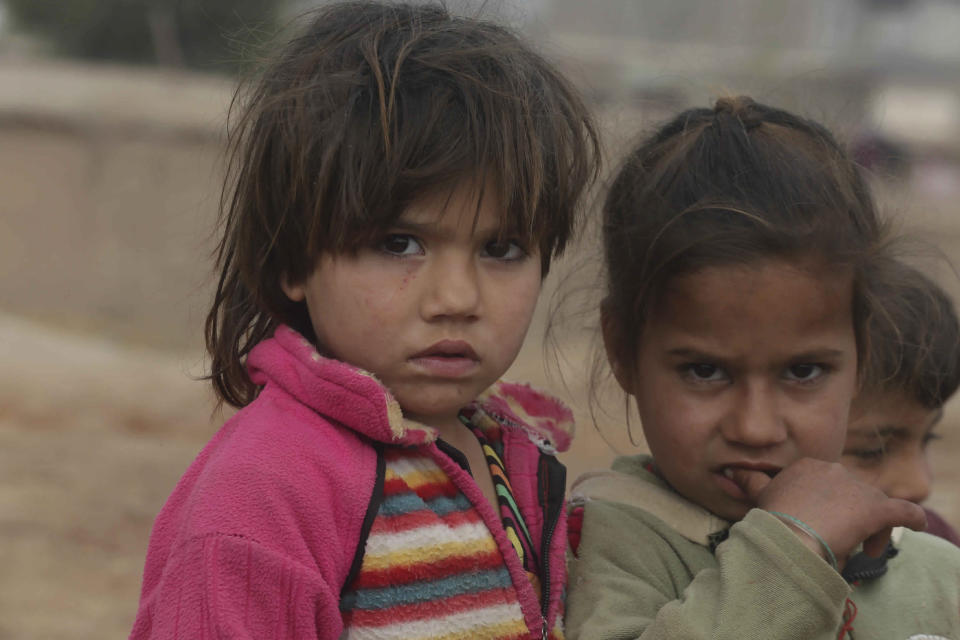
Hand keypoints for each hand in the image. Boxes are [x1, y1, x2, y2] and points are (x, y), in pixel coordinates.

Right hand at [728, 458, 926, 569]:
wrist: (789, 538)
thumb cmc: (773, 520)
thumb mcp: (760, 497)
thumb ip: (749, 482)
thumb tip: (728, 472)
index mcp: (808, 467)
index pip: (827, 483)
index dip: (828, 506)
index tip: (823, 526)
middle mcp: (834, 471)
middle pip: (852, 493)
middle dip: (851, 517)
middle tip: (842, 541)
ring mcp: (857, 489)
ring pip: (874, 504)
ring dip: (871, 527)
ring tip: (863, 549)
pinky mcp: (878, 509)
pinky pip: (904, 510)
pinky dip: (913, 517)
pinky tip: (917, 524)